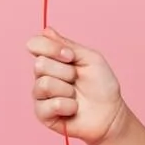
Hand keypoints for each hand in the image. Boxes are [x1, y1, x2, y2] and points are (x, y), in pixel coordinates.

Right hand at [26, 28, 126, 144]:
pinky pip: (49, 105)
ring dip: (67, 89)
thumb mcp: (89, 58)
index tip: (71, 57)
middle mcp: (42, 75)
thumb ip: (67, 45)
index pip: (35, 44)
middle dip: (66, 71)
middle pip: (40, 64)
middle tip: (77, 79)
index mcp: (52, 59)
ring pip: (44, 84)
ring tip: (75, 95)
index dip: (52, 48)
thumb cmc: (101, 84)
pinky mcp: (42, 114)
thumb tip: (46, 30)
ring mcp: (40, 95)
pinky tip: (73, 108)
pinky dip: (68, 106)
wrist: (109, 112)